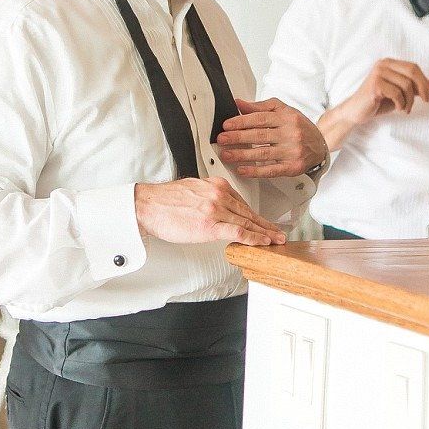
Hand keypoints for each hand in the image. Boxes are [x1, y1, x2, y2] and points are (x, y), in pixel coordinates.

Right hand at [134, 175, 285, 245]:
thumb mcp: (194, 190)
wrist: (149, 205)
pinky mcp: (210, 225)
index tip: (265, 222)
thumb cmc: (165, 201)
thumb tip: (219, 208)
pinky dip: (253, 238)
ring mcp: (216, 210)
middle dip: (266, 224)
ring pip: (247, 223)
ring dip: (264, 233)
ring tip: (276, 240)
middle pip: (248, 213)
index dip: (256, 215)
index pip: (243, 202)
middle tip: (279, 232)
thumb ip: (210, 197)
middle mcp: (219, 195)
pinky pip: (238, 233)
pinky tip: (262, 242)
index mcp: (216, 185)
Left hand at [216, 98, 327, 178]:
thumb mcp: (283, 110)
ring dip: (242, 155)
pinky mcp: (292, 167)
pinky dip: (255, 171)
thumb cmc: (299, 126)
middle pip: (260, 135)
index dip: (242, 122)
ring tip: (227, 155)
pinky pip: (271, 170)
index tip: (227, 125)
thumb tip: (239, 103)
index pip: (260, 118)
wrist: (320, 144)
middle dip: (238, 137)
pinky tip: (242, 170)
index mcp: (286, 118)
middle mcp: (290, 134)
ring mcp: (292, 151)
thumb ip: (261, 107)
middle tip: (222, 139)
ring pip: (263, 153)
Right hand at [318, 59, 428, 149]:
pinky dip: (401, 104)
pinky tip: (398, 109)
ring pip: (406, 85)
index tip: (428, 96)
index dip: (424, 81)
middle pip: (412, 71)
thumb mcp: (401, 94)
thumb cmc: (378, 102)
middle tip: (426, 101)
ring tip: (405, 109)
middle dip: (422, 88)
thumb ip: (415, 87)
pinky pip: (397, 93)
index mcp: (389, 63)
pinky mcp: (375, 85)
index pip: (413, 67)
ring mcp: (378, 73)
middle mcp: (383, 64)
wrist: (357, 111)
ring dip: (410, 101)